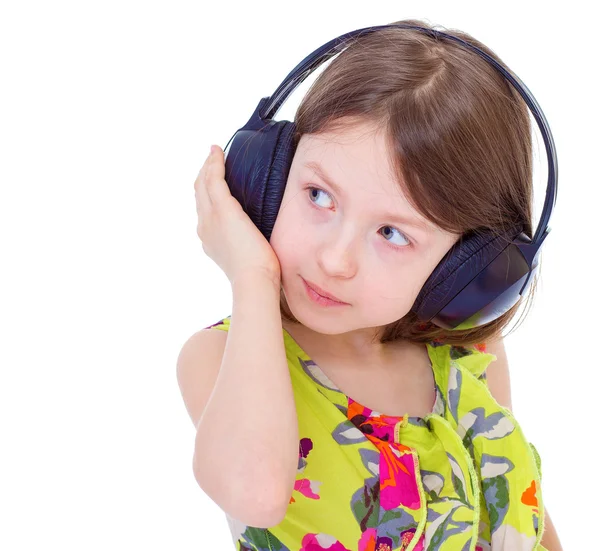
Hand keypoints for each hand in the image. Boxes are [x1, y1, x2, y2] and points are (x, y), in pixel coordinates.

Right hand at [194, 145, 280, 285]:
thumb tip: (263, 239)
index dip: (207, 192)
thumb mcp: (250, 255)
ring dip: (208, 165)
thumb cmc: (259, 273)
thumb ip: (250, 242)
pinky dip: (215, 163)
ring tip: (214, 153)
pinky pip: (214, 178)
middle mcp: (204, 226)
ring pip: (203, 183)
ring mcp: (210, 217)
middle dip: (204, 174)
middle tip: (212, 160)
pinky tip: (218, 152)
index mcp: (209, 239)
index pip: (204, 209)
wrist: (254, 279)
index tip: (214, 180)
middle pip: (198, 193)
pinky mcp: (223, 209)